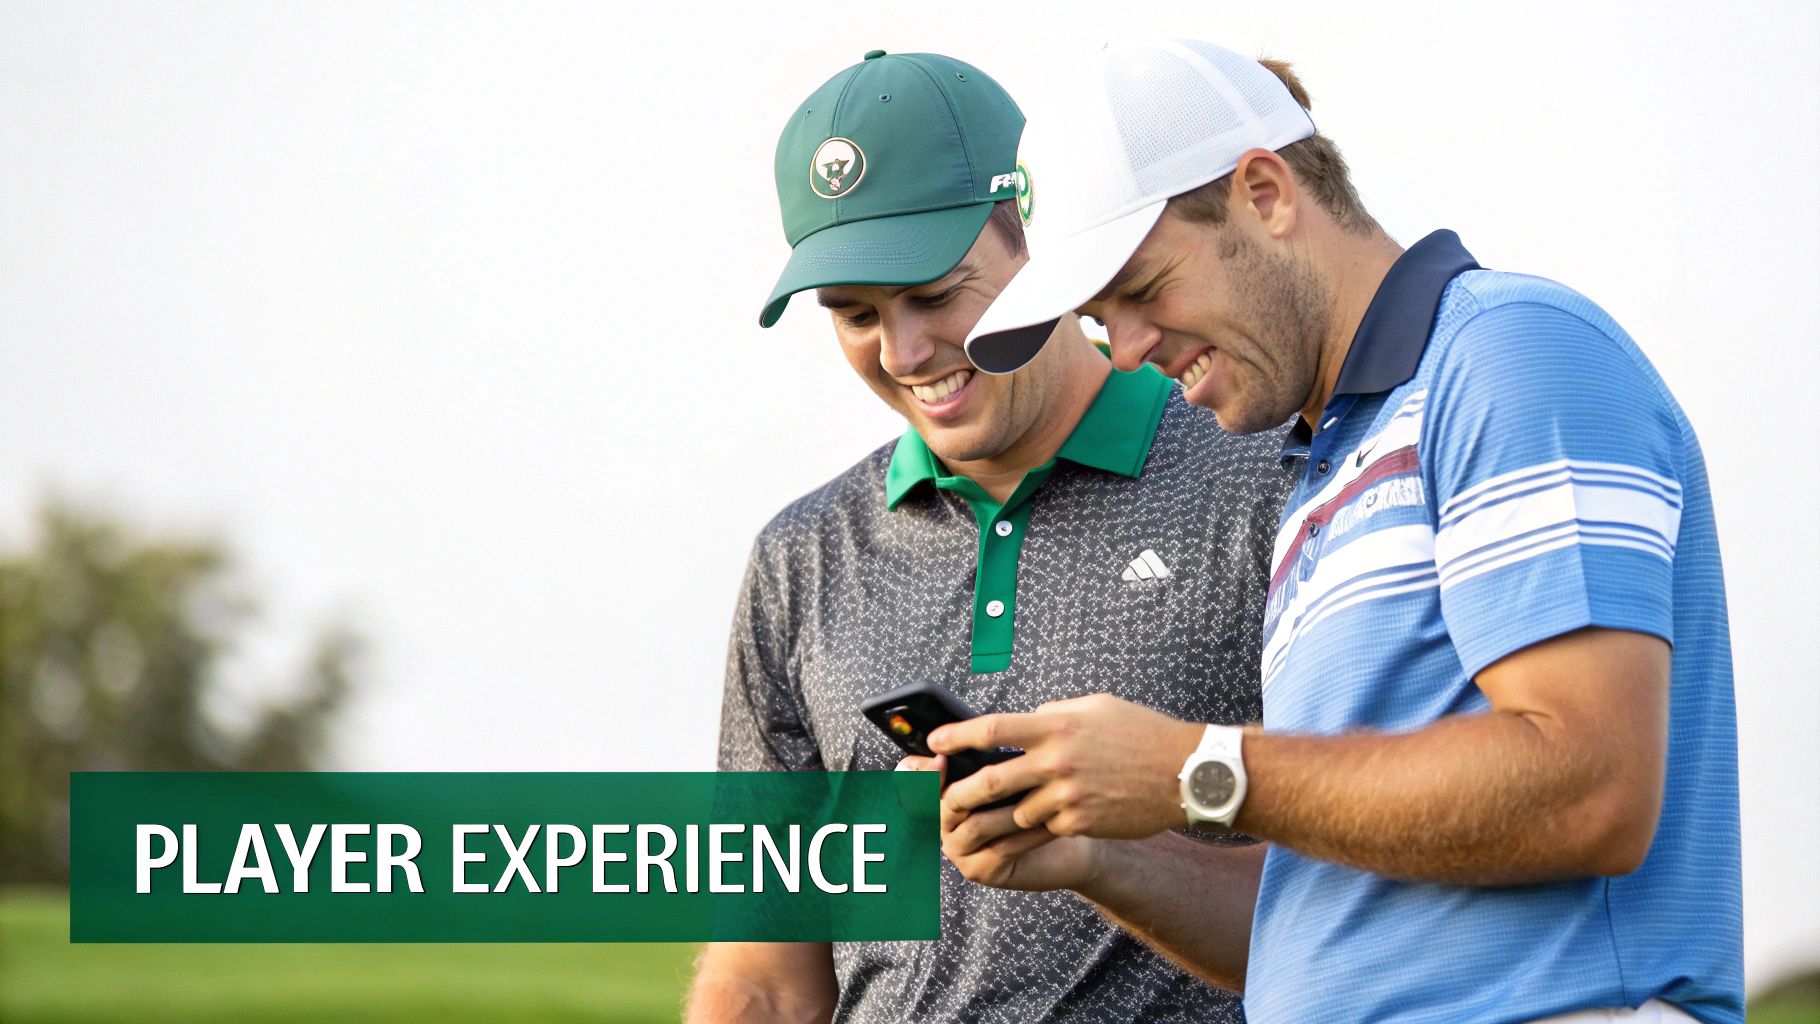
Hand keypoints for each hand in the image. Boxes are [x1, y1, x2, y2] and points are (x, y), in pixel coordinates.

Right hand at [901, 753, 1101, 891]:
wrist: (1063, 840)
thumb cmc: (1038, 797)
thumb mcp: (1014, 766)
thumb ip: (991, 751)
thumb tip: (987, 728)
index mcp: (942, 789)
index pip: (910, 778)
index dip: (917, 770)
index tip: (941, 758)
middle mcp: (943, 821)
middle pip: (943, 801)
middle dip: (976, 787)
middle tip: (1000, 772)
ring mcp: (958, 849)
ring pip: (975, 825)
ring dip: (1008, 809)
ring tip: (1037, 793)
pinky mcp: (979, 871)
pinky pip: (999, 849)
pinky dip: (1025, 833)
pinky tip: (1048, 820)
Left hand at [928, 693, 1204, 839]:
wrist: (1185, 773)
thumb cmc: (1142, 733)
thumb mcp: (1096, 708)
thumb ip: (1057, 714)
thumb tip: (1030, 719)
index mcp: (1056, 726)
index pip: (992, 730)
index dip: (957, 736)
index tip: (935, 742)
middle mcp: (1057, 762)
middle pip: (992, 780)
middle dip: (961, 791)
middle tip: (946, 797)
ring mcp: (1067, 797)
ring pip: (1016, 813)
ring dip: (1006, 814)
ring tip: (993, 814)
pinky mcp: (1080, 824)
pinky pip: (1046, 828)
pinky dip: (1040, 825)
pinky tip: (1043, 821)